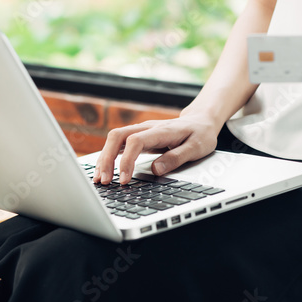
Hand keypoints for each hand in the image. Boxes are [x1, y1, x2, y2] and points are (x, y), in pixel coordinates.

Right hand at [93, 115, 220, 184]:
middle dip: (106, 158)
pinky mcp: (139, 136)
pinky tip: (105, 170)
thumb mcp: (197, 148)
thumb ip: (176, 158)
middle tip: (104, 180)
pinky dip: (109, 156)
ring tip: (100, 179)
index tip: (124, 179)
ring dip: (104, 158)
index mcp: (162, 130)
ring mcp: (141, 131)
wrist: (201, 120)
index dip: (127, 160)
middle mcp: (147, 128)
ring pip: (114, 139)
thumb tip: (156, 170)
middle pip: (117, 136)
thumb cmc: (200, 134)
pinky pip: (118, 143)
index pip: (136, 141)